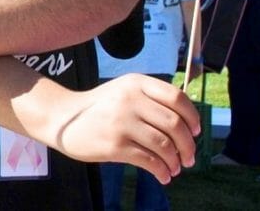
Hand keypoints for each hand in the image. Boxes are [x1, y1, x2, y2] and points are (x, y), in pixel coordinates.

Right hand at [49, 73, 200, 183]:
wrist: (63, 118)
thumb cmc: (99, 107)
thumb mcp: (124, 91)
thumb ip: (151, 99)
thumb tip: (186, 123)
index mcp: (136, 83)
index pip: (176, 97)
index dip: (191, 116)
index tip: (196, 131)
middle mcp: (130, 100)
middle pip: (174, 124)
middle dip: (188, 145)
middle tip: (189, 157)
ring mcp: (122, 122)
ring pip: (164, 144)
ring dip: (175, 161)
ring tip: (175, 168)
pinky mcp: (115, 145)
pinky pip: (149, 161)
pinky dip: (161, 171)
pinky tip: (163, 176)